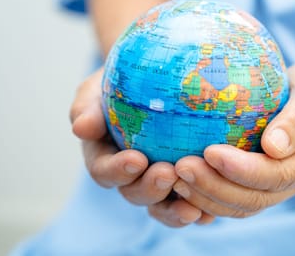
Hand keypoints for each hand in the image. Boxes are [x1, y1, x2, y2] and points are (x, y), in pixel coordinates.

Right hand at [69, 68, 214, 226]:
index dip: (118, 170)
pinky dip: (200, 210)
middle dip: (150, 188)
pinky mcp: (184, 187)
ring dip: (175, 210)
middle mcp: (130, 177)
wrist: (153, 83)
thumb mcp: (98, 89)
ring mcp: (157, 184)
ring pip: (162, 206)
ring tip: (194, 206)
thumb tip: (81, 127)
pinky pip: (190, 204)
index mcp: (105, 158)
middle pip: (135, 193)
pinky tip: (213, 212)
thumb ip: (87, 107)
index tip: (136, 159)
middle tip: (169, 173)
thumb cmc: (122, 82)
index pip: (104, 171)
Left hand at [170, 60, 294, 217]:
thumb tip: (273, 147)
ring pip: (241, 206)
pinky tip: (182, 182)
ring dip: (206, 196)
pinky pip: (233, 199)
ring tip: (175, 176)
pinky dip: (207, 196)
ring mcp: (279, 186)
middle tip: (181, 167)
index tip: (210, 152)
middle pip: (255, 198)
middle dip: (216, 187)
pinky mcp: (260, 182)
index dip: (243, 170)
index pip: (278, 175)